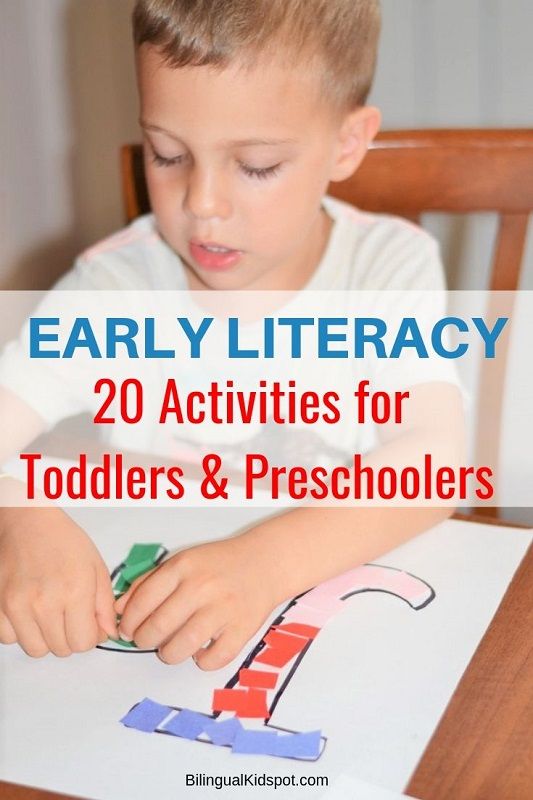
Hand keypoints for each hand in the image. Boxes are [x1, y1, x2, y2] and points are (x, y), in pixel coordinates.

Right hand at [0, 507, 116, 656]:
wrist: (26, 522)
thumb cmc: (63, 540)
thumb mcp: (96, 566)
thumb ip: (105, 604)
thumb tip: (109, 633)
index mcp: (75, 590)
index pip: (84, 643)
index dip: (90, 635)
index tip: (88, 623)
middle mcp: (45, 602)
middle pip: (61, 650)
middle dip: (70, 636)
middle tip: (69, 614)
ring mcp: (17, 605)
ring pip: (36, 649)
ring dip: (45, 637)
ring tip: (49, 612)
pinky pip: (9, 639)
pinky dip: (20, 631)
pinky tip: (28, 610)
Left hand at [115, 535, 281, 669]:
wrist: (265, 563)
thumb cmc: (219, 564)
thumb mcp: (182, 561)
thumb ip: (148, 583)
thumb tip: (119, 610)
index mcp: (183, 567)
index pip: (143, 601)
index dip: (128, 621)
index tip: (126, 630)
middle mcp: (202, 587)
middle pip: (158, 627)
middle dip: (144, 640)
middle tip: (146, 640)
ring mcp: (223, 609)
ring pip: (181, 647)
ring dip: (168, 654)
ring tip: (170, 648)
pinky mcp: (242, 630)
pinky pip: (212, 660)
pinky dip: (201, 661)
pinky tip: (200, 650)